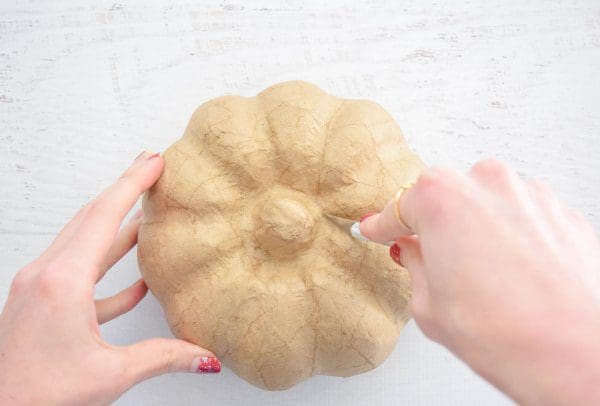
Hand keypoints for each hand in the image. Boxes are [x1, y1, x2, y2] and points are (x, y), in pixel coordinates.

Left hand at [0, 151, 219, 405]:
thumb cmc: (37, 397)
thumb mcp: (109, 375)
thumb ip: (164, 357)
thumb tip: (205, 356)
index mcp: (61, 283)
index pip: (103, 217)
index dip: (132, 184)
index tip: (153, 161)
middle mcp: (45, 275)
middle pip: (90, 217)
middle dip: (123, 189)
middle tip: (149, 167)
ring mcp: (38, 287)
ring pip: (83, 241)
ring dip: (116, 226)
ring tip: (146, 214)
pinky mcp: (39, 302)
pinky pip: (79, 274)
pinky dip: (107, 270)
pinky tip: (134, 281)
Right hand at [360, 159, 599, 404]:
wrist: (574, 353)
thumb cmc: (503, 331)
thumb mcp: (428, 304)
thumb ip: (414, 264)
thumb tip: (413, 252)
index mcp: (441, 198)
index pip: (399, 208)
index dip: (384, 224)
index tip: (376, 227)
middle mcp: (487, 183)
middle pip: (446, 196)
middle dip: (436, 224)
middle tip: (432, 259)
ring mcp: (530, 193)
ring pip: (487, 203)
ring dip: (478, 229)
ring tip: (481, 276)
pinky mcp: (562, 212)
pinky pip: (523, 216)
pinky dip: (512, 237)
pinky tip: (512, 273)